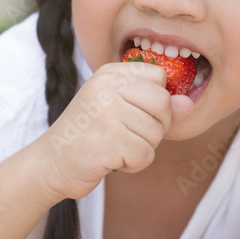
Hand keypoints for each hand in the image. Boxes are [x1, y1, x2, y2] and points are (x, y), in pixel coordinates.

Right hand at [34, 61, 192, 202]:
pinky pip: (146, 155)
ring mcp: (107, 113)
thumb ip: (155, 106)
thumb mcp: (119, 111)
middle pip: (163, 103)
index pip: (159, 77)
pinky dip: (133, 164)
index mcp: (109, 73)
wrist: (51, 163)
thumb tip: (188, 104)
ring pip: (156, 133)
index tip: (134, 113)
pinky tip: (111, 160)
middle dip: (154, 126)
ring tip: (113, 147)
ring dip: (141, 148)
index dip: (155, 101)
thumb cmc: (88, 135)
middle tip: (127, 135)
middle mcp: (107, 87)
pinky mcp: (110, 141)